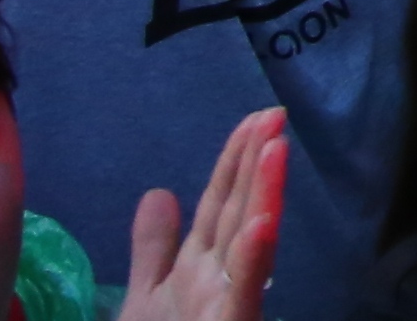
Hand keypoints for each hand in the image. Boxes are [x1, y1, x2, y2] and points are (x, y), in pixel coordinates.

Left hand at [124, 107, 285, 320]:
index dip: (235, 161)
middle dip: (255, 165)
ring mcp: (228, 305)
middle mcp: (218, 281)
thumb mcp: (142, 302)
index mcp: (197, 270)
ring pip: (249, 245)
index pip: (219, 204)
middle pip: (237, 212)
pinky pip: (245, 292)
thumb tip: (160, 191)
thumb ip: (153, 250)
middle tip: (273, 114)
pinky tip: (263, 226)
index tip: (256, 118)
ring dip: (263, 197)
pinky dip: (254, 259)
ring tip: (274, 148)